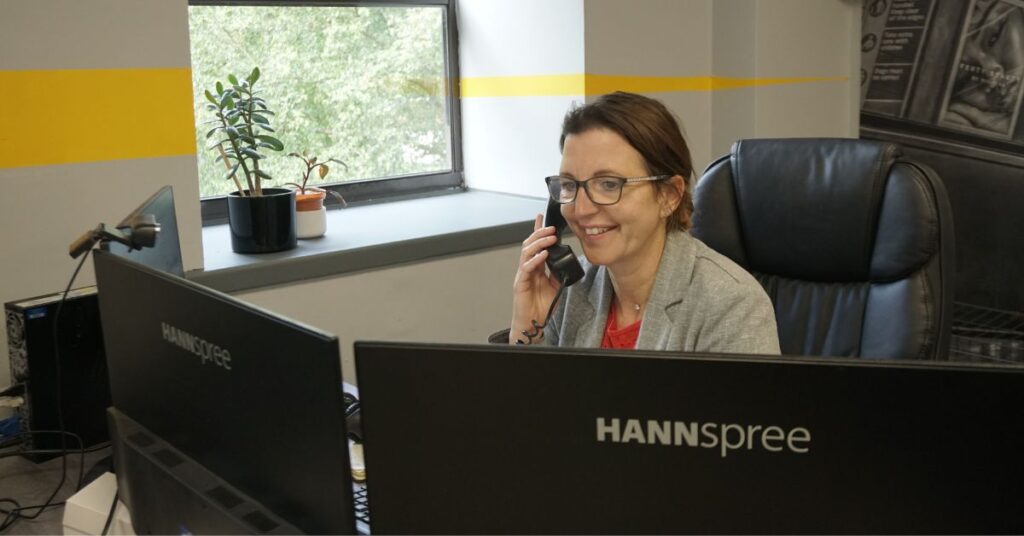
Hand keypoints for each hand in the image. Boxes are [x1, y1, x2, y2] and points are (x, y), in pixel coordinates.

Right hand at [510, 214, 560, 343]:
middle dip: (540, 234)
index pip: (535, 245)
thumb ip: (558, 274)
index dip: (537, 231)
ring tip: (550, 238)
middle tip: (551, 229)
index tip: (541, 218)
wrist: (532, 323)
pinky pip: (526, 268)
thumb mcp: (555, 287)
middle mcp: (527, 269)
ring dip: (539, 244)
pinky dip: (535, 260)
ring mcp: (523, 275)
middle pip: (529, 245)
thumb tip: (565, 263)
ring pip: (526, 253)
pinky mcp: (520, 284)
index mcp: (535, 268)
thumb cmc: (541, 307)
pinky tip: (543, 255)